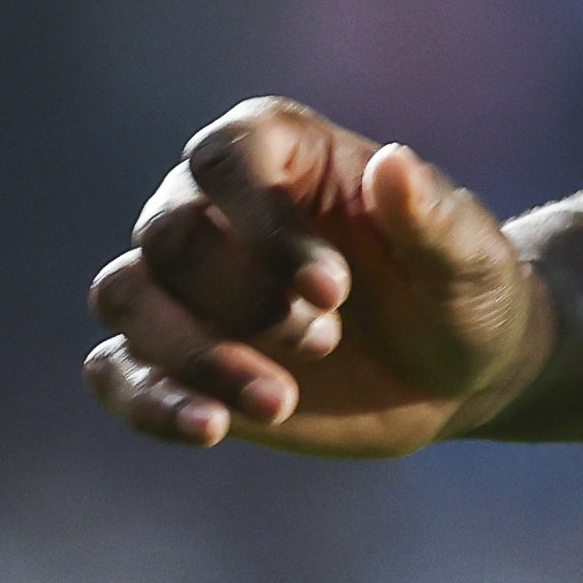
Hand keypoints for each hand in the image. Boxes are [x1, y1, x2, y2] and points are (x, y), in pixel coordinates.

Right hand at [83, 99, 546, 457]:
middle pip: (167, 236)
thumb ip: (431, 214)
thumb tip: (394, 163)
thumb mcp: (470, 256)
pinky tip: (211, 431)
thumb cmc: (467, 289)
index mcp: (282, 151)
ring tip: (279, 403)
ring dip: (191, 355)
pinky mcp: (171, 357)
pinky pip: (112, 371)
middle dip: (241, 300)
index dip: (263, 225)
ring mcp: (186, 283)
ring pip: (125, 296)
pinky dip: (148, 402)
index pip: (225, 159)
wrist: (459, 370)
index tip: (332, 291)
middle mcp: (215, 205)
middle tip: (327, 340)